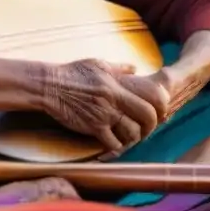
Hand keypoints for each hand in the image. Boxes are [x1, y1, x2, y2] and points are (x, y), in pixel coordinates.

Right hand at [39, 59, 168, 153]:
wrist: (50, 86)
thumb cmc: (72, 72)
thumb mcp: (98, 64)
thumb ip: (119, 68)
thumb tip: (134, 68)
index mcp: (118, 83)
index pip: (151, 96)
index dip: (160, 107)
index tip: (158, 113)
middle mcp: (115, 99)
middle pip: (147, 115)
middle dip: (151, 125)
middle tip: (147, 129)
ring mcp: (104, 114)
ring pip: (133, 132)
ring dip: (134, 137)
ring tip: (129, 137)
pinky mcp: (92, 127)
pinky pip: (113, 143)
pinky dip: (116, 146)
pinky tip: (113, 143)